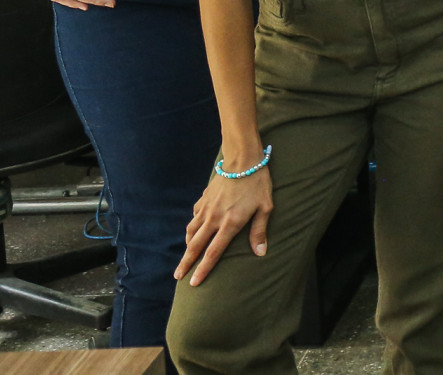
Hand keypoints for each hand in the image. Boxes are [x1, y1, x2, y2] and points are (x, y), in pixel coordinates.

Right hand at [175, 160, 272, 285]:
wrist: (242, 159)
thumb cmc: (257, 184)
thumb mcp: (265, 208)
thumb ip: (259, 231)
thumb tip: (260, 253)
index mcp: (230, 223)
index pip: (213, 253)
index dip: (203, 269)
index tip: (193, 283)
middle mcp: (214, 218)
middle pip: (195, 246)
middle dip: (186, 263)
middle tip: (178, 277)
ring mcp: (206, 208)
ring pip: (191, 232)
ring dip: (187, 246)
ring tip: (185, 257)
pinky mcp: (203, 199)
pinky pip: (194, 217)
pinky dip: (192, 226)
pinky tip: (194, 230)